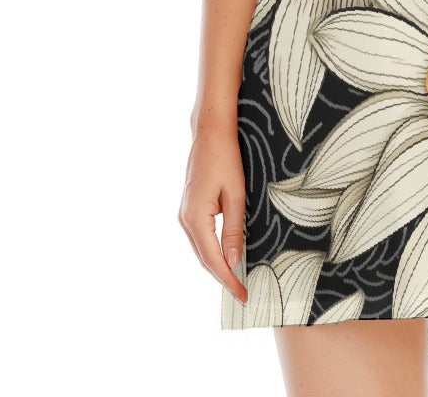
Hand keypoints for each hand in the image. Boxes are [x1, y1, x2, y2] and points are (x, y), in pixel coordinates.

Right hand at [178, 123, 247, 303]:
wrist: (210, 133)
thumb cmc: (226, 160)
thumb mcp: (236, 195)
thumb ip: (234, 230)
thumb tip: (233, 261)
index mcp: (195, 218)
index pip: (213, 259)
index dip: (228, 279)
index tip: (243, 295)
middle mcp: (185, 219)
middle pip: (204, 259)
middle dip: (223, 277)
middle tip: (243, 292)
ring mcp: (184, 214)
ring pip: (201, 249)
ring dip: (217, 265)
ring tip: (237, 279)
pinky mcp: (189, 208)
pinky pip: (200, 237)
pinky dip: (212, 250)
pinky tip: (226, 255)